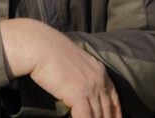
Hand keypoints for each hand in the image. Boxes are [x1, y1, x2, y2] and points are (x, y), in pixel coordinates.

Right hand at [0, 18, 120, 117]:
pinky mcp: (79, 93)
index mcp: (99, 70)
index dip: (116, 113)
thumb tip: (76, 91)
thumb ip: (79, 76)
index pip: (114, 98)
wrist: (38, 44)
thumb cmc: (48, 50)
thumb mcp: (72, 62)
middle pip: (107, 109)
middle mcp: (98, 78)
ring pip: (98, 116)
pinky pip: (85, 117)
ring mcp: (90, 86)